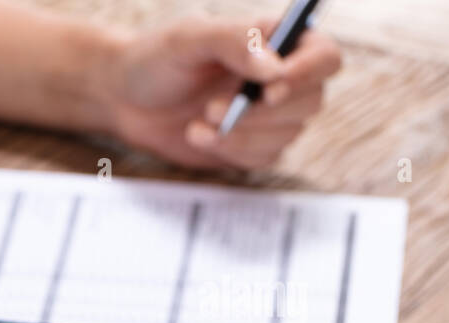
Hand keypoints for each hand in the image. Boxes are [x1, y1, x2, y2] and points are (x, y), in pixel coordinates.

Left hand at [106, 17, 341, 169]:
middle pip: (312, 101)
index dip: (307, 73)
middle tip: (213, 108)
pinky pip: (262, 158)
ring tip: (198, 121)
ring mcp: (267, 115)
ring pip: (288, 135)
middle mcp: (280, 77)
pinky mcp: (248, 146)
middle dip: (261, 112)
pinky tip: (196, 135)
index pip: (324, 57)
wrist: (123, 99)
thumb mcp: (188, 39)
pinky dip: (230, 151)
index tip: (269, 89)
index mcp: (276, 41)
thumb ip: (234, 42)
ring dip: (241, 134)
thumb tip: (275, 69)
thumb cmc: (155, 60)